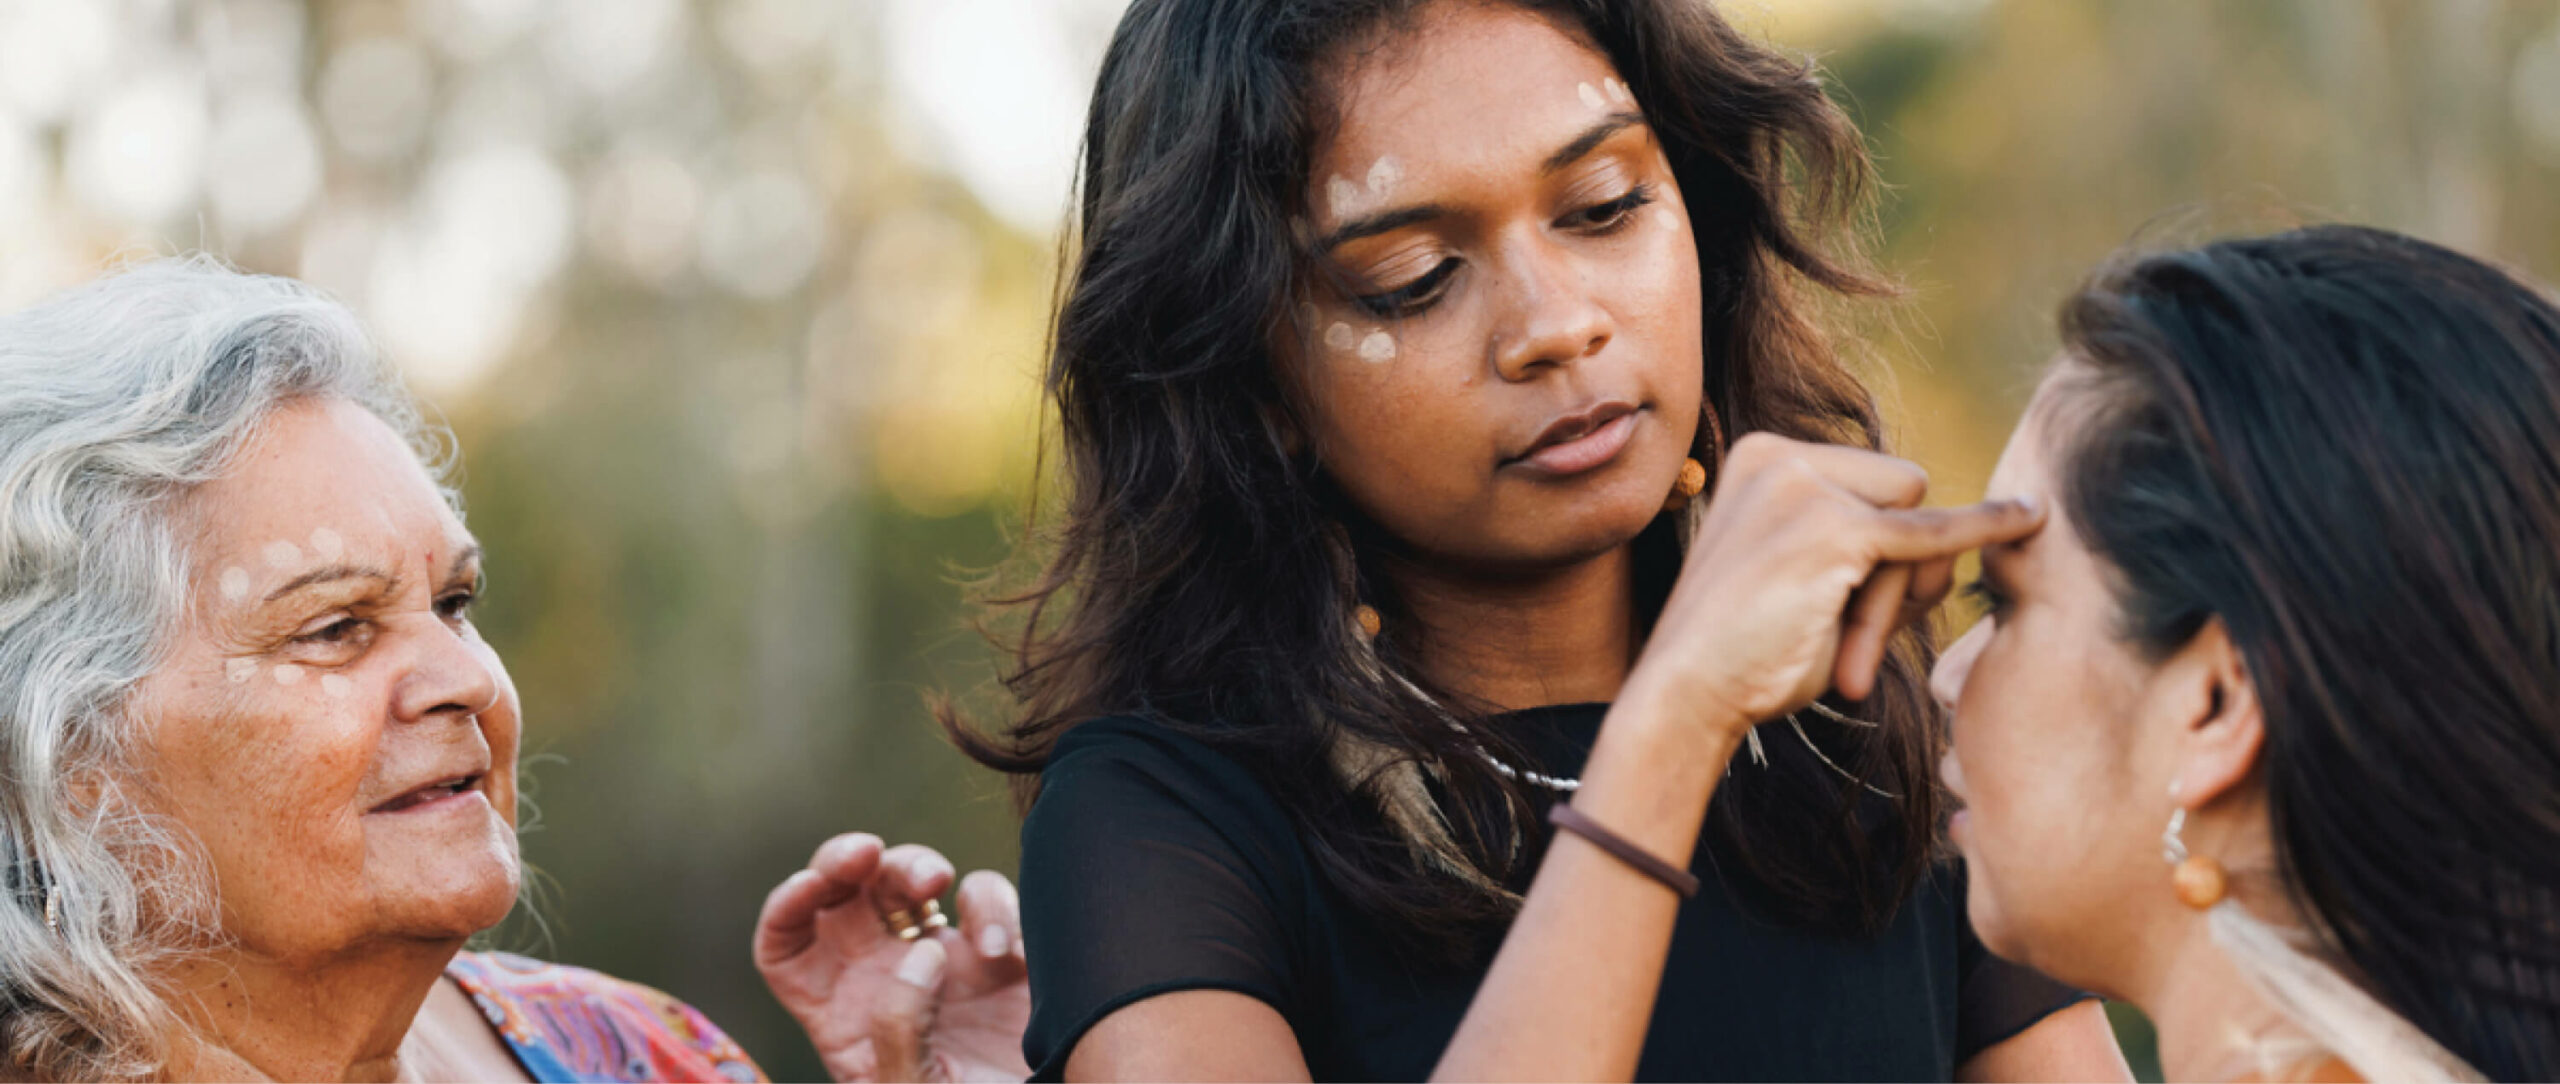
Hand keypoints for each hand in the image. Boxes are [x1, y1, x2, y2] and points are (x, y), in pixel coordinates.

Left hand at [754, 834, 1032, 1081]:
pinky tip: (1002, 954)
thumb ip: (901, 1028)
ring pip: (910, 882)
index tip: (808, 887)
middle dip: (846, 860)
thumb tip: (922, 954)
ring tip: (935, 882)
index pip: (789, 948)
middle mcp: (886, 978)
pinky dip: (993, 908)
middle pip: (844, 896)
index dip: (787, 908)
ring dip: (916, 865)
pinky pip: (986, 900)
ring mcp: (944, 961)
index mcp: (844, 1016)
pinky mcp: (1001, 956)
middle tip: (867, 853)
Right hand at [1627, 432, 2042, 728]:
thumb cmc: (1749, 653)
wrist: (1685, 697)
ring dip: (1897, 594)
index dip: (1880, 548)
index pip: (1871, 481)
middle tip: (1844, 638)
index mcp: (1763, 459)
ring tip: (1839, 651)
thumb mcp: (1814, 579)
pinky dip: (1984, 529)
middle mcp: (1777, 457)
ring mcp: (1801, 488)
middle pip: (1900, 488)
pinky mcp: (1832, 530)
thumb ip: (1880, 547)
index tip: (1834, 608)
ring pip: (1915, 518)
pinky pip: (1931, 535)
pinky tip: (2031, 518)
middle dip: (1897, 564)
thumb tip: (1990, 520)